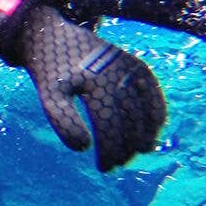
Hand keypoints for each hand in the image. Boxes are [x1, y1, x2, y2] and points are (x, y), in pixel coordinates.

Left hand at [17, 5, 165, 170]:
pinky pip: (153, 94)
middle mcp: (115, 71)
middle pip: (129, 120)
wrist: (54, 37)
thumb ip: (63, 120)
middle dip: (125, 147)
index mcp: (92, 79)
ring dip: (144, 135)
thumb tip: (83, 147)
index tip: (103, 168)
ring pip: (145, 109)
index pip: (108, 125)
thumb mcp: (50, 96)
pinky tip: (150, 135)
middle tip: (117, 164)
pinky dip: (156, 115)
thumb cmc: (52, 74)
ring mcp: (128, 67)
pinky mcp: (136, 64)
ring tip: (135, 153)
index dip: (108, 150)